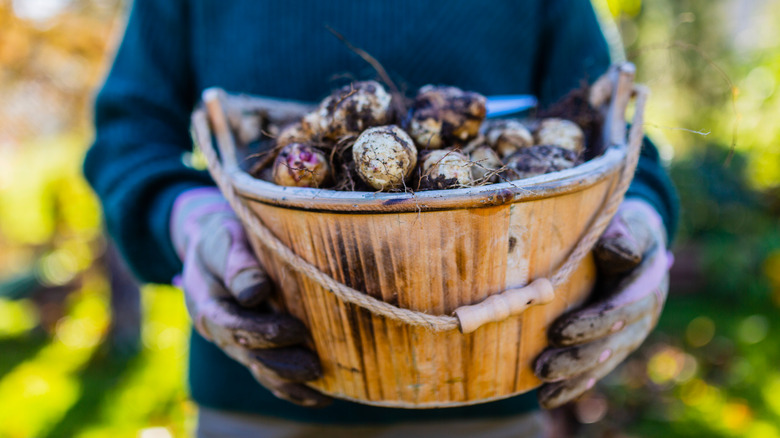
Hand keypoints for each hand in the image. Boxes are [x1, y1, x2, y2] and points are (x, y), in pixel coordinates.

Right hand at [171, 187, 330, 406]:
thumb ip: (237, 264)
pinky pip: (269, 373)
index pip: (234, 327)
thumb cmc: (224, 237)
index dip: (264, 332)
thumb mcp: (224, 240)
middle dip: (283, 364)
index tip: (297, 330)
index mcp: (207, 304)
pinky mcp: (253, 346)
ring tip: (325, 392)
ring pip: (260, 371)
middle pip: (249, 355)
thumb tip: (255, 292)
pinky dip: (292, 388)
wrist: (215, 244)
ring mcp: (236, 342)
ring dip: (291, 383)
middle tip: (316, 367)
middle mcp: (220, 330)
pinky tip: (320, 397)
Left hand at [534, 199, 670, 408]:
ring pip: (603, 362)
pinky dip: (573, 387)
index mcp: (645, 284)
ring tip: (542, 386)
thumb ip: (622, 236)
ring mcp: (629, 334)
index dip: (592, 323)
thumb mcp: (625, 224)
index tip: (559, 331)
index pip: (621, 309)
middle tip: (542, 366)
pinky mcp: (614, 346)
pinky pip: (596, 370)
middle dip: (576, 357)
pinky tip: (548, 399)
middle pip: (610, 343)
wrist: (634, 242)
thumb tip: (622, 252)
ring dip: (572, 377)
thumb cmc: (620, 229)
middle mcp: (642, 314)